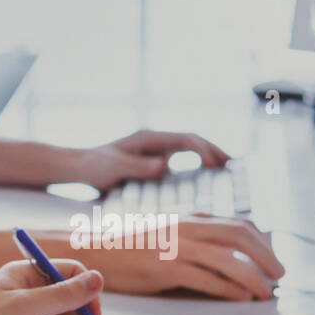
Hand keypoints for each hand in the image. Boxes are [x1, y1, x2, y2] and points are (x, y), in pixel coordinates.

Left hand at [75, 130, 230, 191]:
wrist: (80, 167)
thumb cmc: (95, 167)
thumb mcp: (114, 167)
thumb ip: (138, 167)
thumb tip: (166, 166)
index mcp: (149, 138)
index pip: (185, 139)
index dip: (204, 150)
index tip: (217, 164)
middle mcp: (156, 140)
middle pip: (192, 140)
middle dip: (214, 150)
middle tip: (234, 164)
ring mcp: (156, 149)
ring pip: (189, 149)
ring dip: (208, 156)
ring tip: (228, 169)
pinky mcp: (154, 159)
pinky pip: (181, 159)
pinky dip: (197, 165)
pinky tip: (206, 176)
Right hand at [80, 215, 284, 300]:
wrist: (96, 251)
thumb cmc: (132, 247)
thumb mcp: (169, 234)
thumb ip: (196, 239)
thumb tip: (227, 255)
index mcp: (190, 218)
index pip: (237, 223)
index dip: (262, 240)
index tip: (272, 257)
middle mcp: (187, 228)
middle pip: (239, 235)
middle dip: (266, 256)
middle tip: (280, 274)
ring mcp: (176, 247)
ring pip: (227, 259)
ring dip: (253, 276)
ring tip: (267, 291)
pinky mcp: (165, 268)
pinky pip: (206, 278)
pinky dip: (229, 288)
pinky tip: (242, 297)